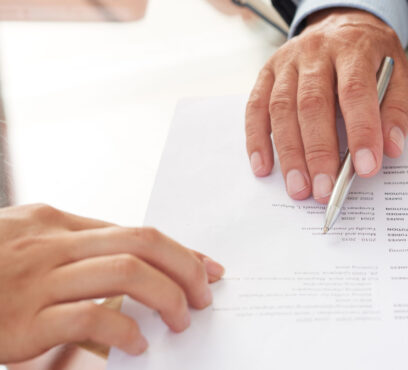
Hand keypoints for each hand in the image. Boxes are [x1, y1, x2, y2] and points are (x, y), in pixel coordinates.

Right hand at [0, 204, 224, 362]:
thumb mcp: (26, 248)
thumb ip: (76, 251)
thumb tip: (138, 270)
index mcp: (54, 222)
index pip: (136, 231)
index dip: (181, 250)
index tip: (210, 269)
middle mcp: (48, 244)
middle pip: (141, 243)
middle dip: (185, 268)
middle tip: (204, 296)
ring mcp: (34, 280)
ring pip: (126, 274)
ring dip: (167, 298)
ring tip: (180, 321)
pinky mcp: (21, 321)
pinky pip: (91, 319)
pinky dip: (125, 332)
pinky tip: (137, 346)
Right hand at [245, 8, 407, 202]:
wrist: (343, 23)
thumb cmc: (372, 57)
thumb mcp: (399, 75)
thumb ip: (397, 111)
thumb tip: (390, 148)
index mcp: (353, 49)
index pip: (355, 92)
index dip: (361, 131)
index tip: (365, 168)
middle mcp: (315, 52)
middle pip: (312, 104)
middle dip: (319, 152)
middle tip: (325, 190)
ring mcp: (286, 62)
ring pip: (281, 108)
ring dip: (289, 153)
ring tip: (299, 188)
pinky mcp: (266, 73)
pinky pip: (255, 107)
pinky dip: (257, 140)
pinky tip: (264, 168)